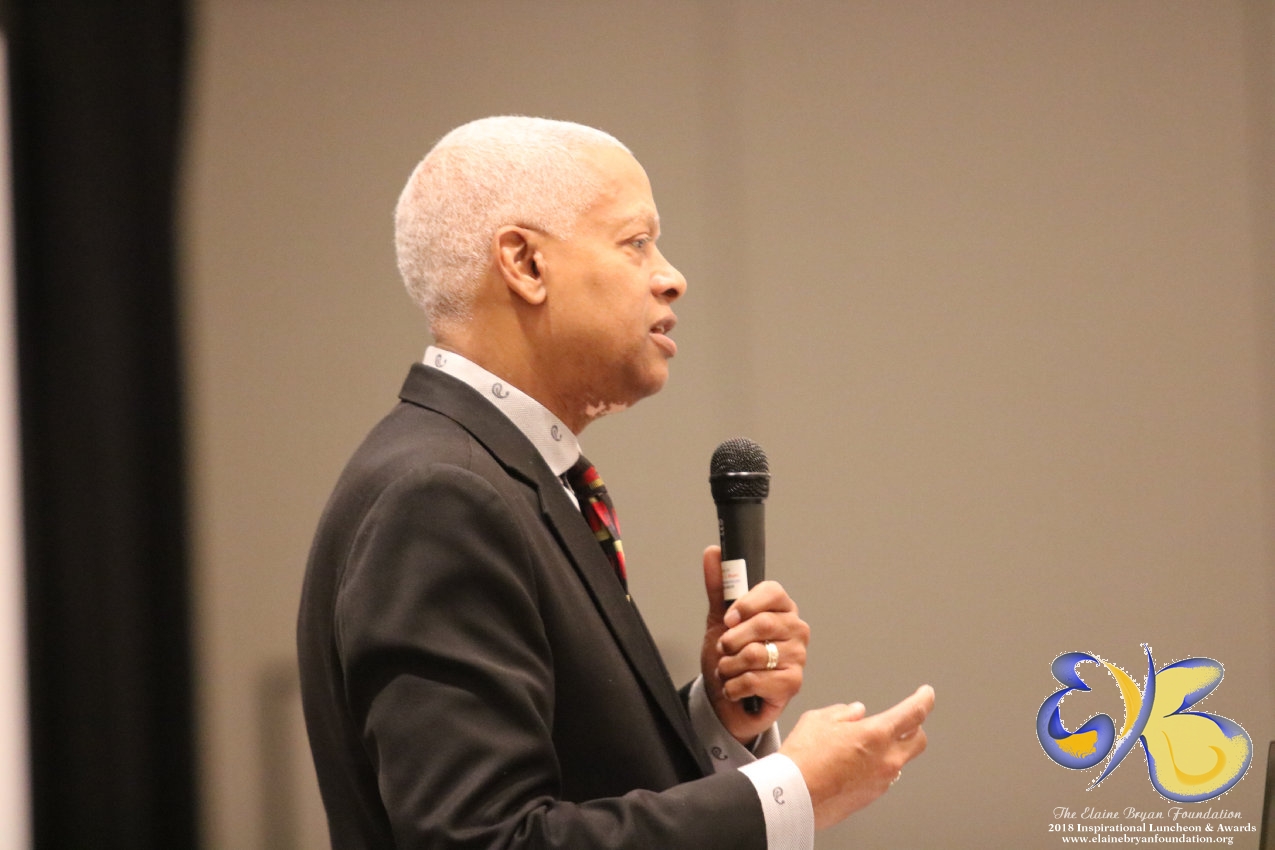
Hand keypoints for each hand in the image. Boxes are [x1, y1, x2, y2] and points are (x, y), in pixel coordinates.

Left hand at [700, 545, 809, 742]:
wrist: (727, 699)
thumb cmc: (730, 656)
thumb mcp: (719, 620)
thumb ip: (719, 586)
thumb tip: (713, 553)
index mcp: (782, 608)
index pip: (772, 592)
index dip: (745, 604)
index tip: (727, 619)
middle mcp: (796, 629)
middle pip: (761, 624)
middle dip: (731, 640)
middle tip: (723, 648)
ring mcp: (798, 656)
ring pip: (754, 654)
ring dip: (728, 666)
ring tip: (728, 670)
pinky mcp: (793, 683)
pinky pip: (755, 680)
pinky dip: (734, 686)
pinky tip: (734, 688)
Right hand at [780, 685, 934, 829]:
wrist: (792, 797)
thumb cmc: (802, 758)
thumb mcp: (818, 720)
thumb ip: (843, 713)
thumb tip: (854, 712)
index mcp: (876, 734)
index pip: (914, 713)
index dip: (924, 700)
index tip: (926, 694)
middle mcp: (886, 760)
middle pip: (918, 740)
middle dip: (915, 728)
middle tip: (904, 721)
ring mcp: (880, 782)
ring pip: (899, 761)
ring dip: (891, 749)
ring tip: (865, 745)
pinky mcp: (870, 798)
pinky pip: (882, 777)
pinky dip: (875, 767)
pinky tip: (854, 764)